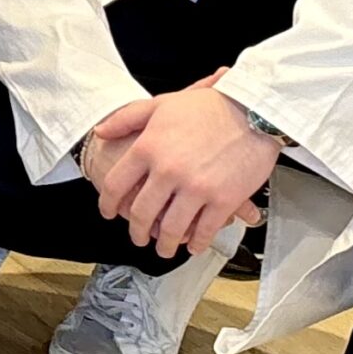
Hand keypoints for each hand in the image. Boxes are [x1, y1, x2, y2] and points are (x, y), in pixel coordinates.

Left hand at [94, 82, 279, 257]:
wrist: (252, 110)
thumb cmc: (207, 107)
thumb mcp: (160, 105)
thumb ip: (126, 119)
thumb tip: (100, 132)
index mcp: (148, 147)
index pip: (116, 185)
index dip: (107, 204)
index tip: (108, 212)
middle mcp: (168, 170)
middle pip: (141, 213)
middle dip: (136, 231)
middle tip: (138, 237)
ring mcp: (196, 188)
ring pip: (171, 229)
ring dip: (164, 245)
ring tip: (163, 248)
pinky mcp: (223, 200)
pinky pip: (204, 231)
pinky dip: (196, 243)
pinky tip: (193, 245)